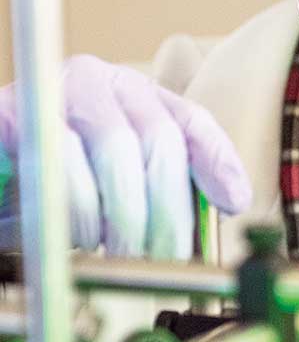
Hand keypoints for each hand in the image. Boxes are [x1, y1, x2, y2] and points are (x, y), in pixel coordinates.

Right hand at [0, 54, 251, 258]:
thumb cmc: (52, 196)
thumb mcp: (118, 194)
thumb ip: (166, 196)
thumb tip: (228, 208)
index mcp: (131, 96)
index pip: (190, 121)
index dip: (218, 162)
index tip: (233, 204)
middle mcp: (98, 82)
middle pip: (158, 137)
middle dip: (168, 209)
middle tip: (166, 260)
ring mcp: (54, 91)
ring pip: (114, 146)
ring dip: (122, 214)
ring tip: (118, 253)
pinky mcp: (10, 113)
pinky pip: (57, 158)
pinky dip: (74, 207)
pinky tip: (77, 234)